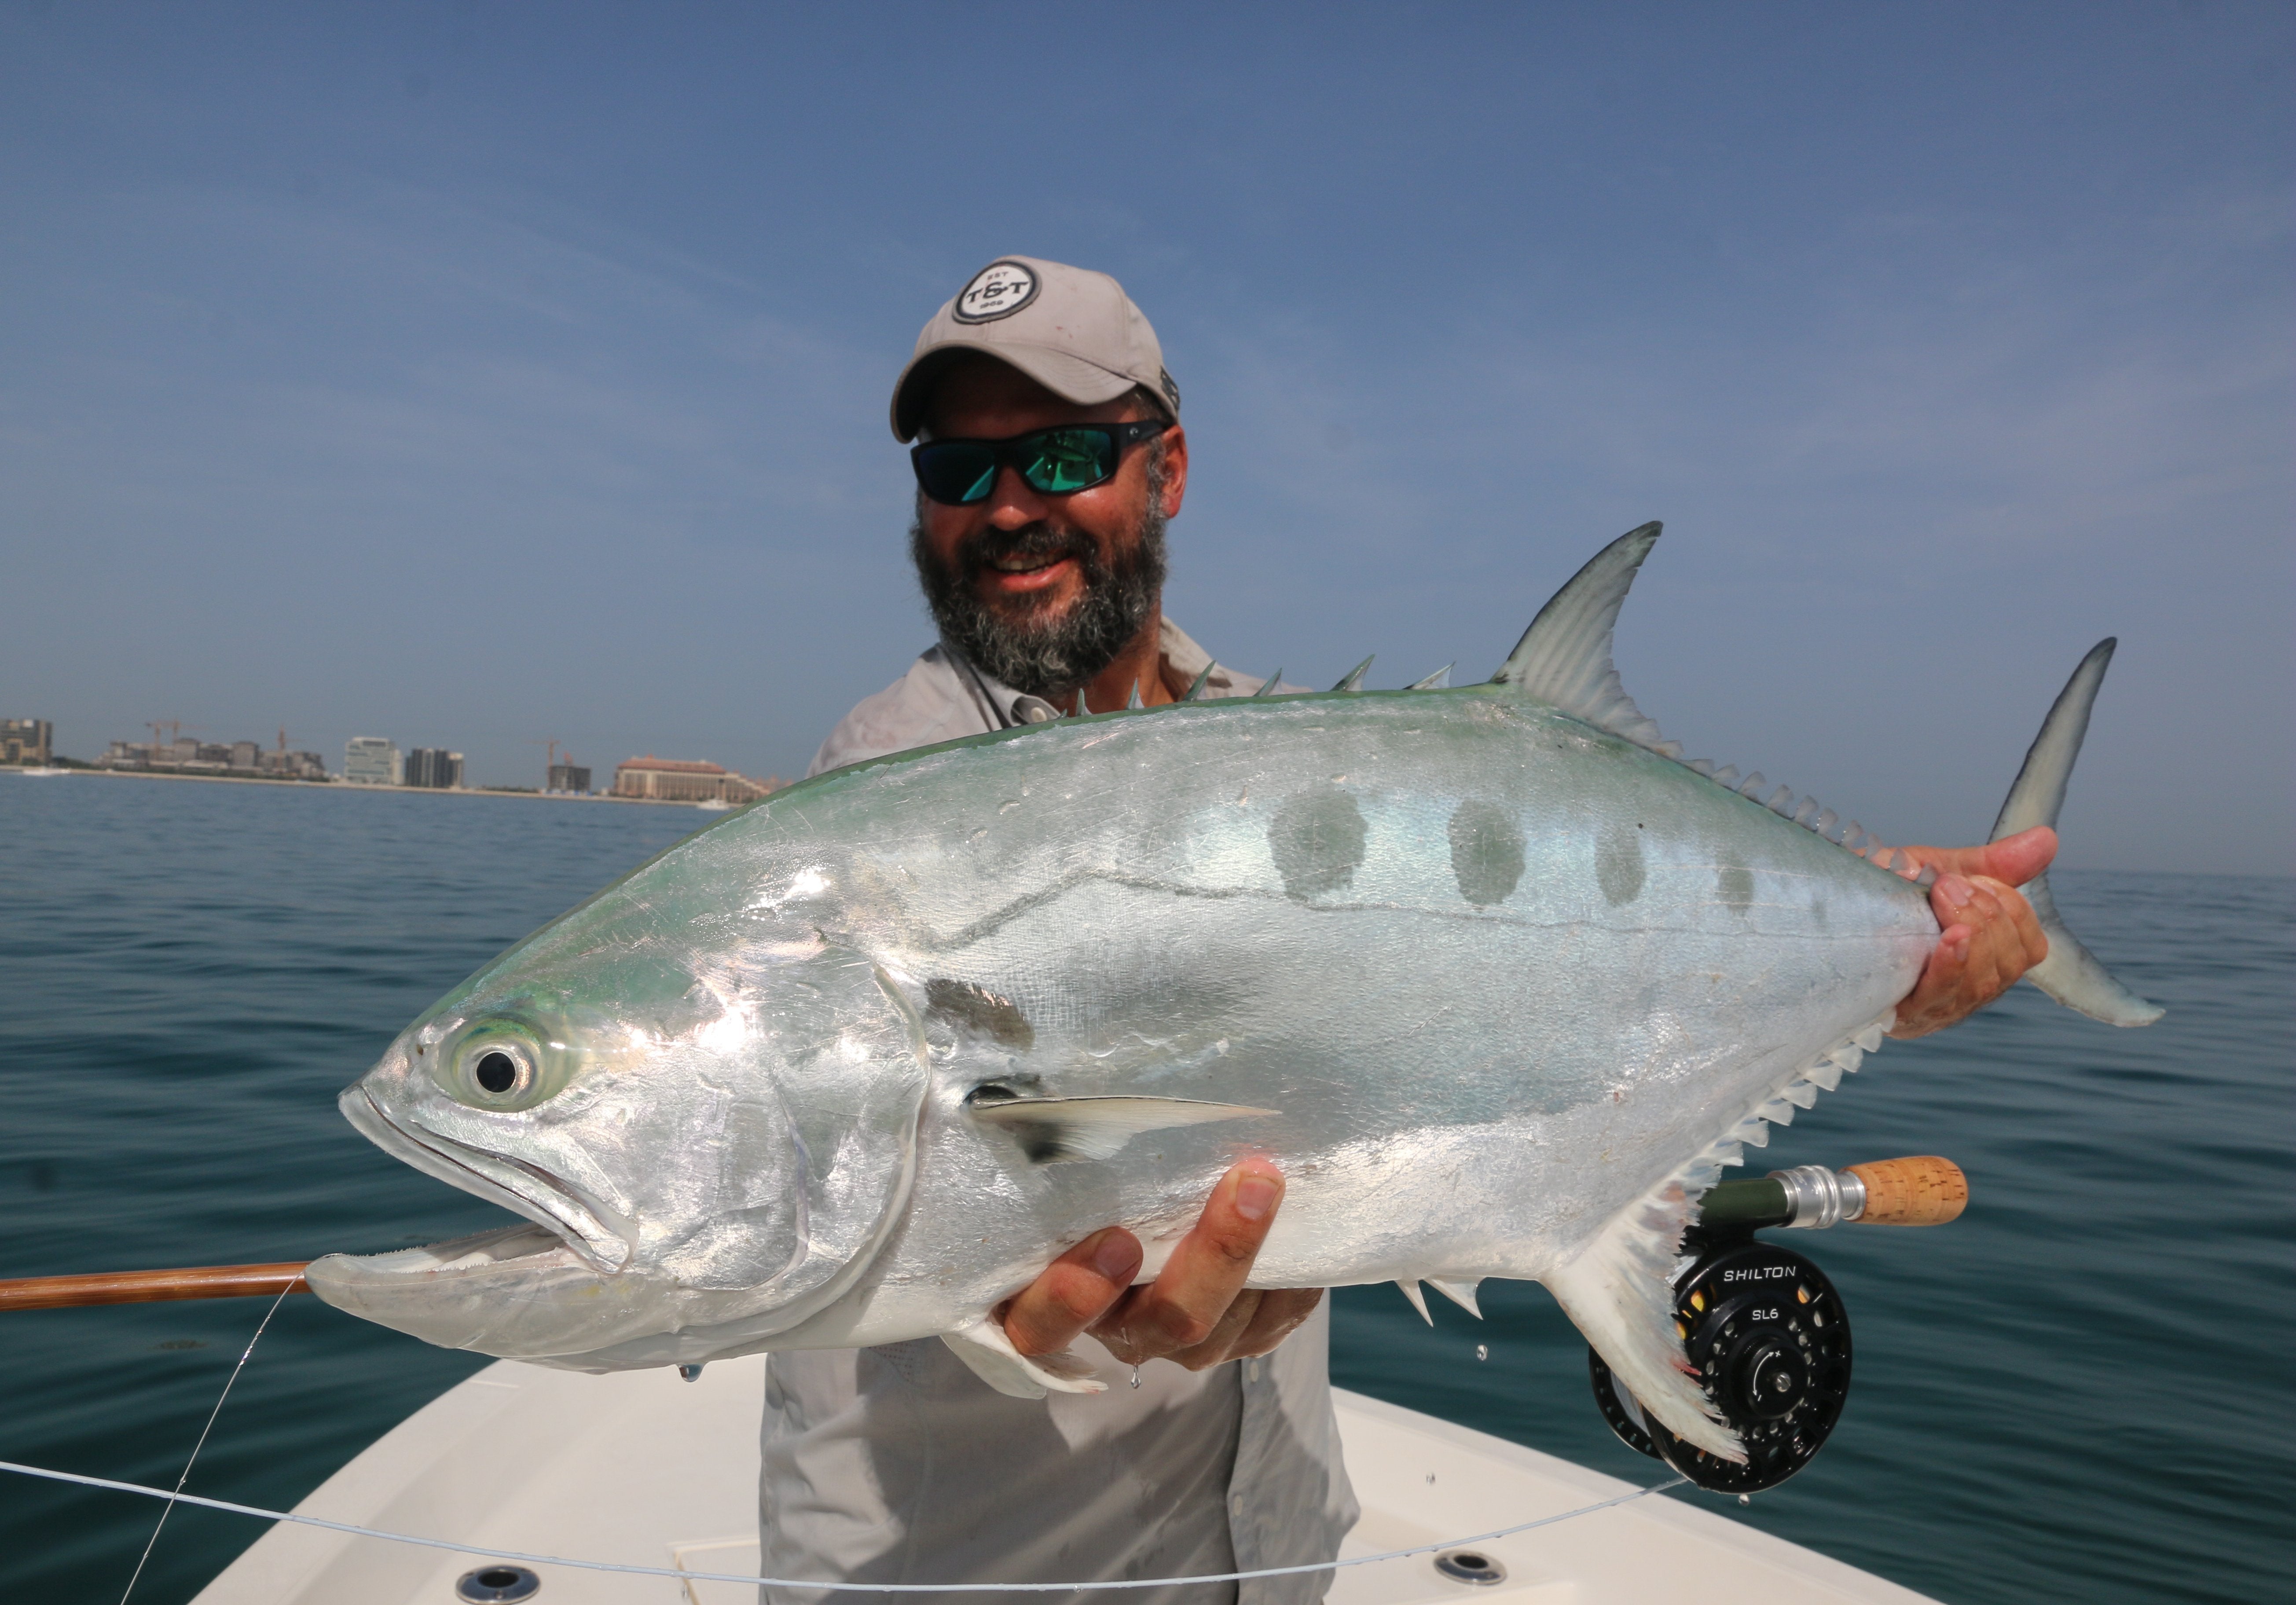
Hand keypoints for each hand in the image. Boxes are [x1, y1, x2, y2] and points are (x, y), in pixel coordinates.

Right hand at [998, 1157, 1323, 1373]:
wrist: (1171, 1193)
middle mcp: (1114, 1327)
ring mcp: (1175, 1339)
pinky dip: (1286, 1280)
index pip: (1037, 1327)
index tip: (1118, 1240)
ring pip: (1217, 1328)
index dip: (1071, 1301)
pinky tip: (1296, 1220)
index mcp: (1048, 1296)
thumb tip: (1047, 1056)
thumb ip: (1059, 1136)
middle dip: (1205, 1264)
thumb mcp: (1067, 1154)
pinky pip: (1267, 1325)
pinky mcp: (1234, 1339)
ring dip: (1251, 1253)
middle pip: (1156, 1326)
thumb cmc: (1095, 1169)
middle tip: (1242, 1190)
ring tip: (1269, 1180)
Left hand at [1872, 826, 2054, 1038]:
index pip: (2030, 948)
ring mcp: (1938, 1007)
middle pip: (2009, 966)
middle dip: (1988, 918)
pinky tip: (1950, 941)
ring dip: (1973, 934)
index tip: (1977, 879)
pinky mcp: (1903, 1017)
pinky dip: (1952, 966)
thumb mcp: (1941, 872)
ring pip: (1983, 983)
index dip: (2014, 911)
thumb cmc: (1890, 899)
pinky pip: (1942, 998)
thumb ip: (1993, 863)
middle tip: (1951, 886)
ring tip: (1945, 898)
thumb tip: (2047, 838)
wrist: (1826, 918)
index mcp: (1985, 959)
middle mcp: (1968, 990)